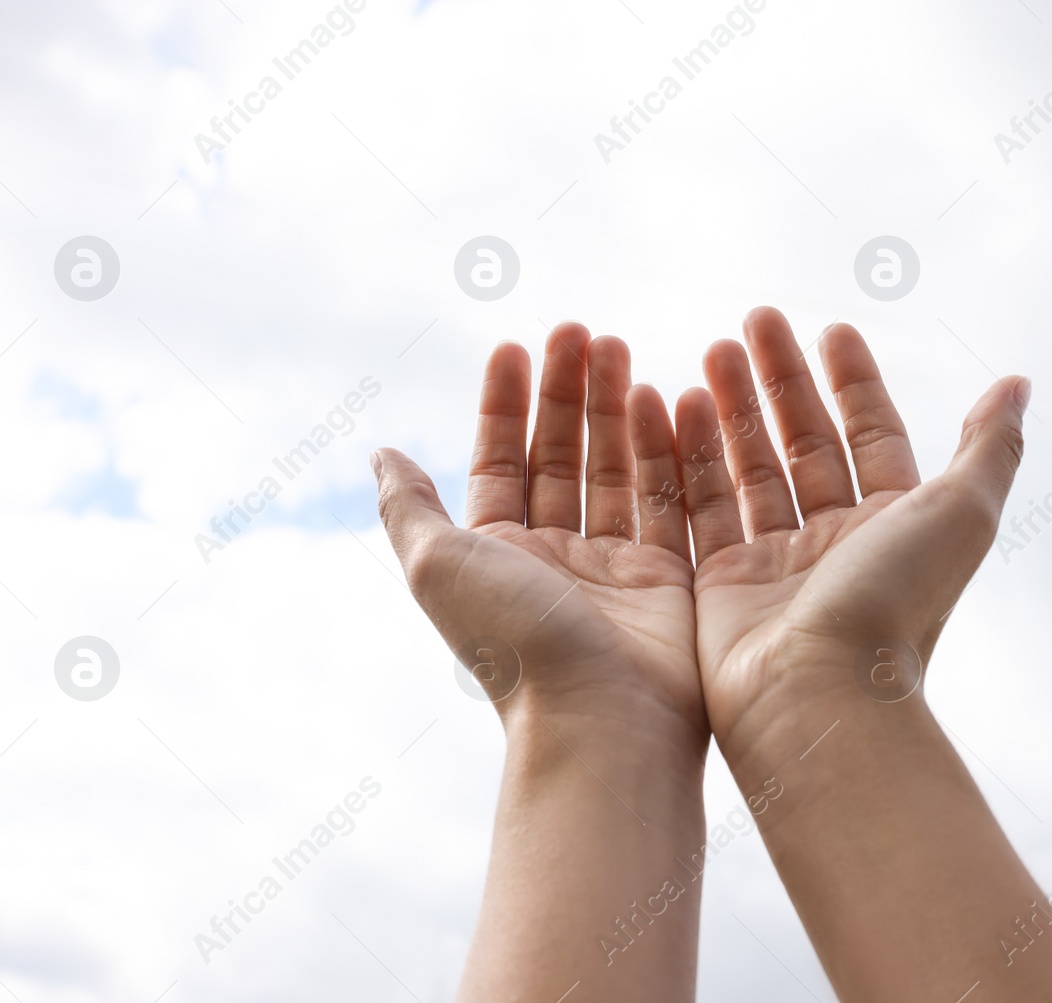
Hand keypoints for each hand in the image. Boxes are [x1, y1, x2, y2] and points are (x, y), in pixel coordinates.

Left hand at [374, 323, 704, 744]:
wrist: (601, 719)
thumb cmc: (514, 641)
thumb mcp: (439, 563)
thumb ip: (410, 505)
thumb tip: (381, 452)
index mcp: (497, 554)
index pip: (501, 461)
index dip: (504, 404)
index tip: (516, 345)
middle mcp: (553, 558)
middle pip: (560, 456)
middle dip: (568, 393)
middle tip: (583, 331)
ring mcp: (614, 568)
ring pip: (616, 469)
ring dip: (616, 409)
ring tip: (622, 350)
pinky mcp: (669, 580)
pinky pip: (671, 499)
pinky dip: (669, 449)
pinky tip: (670, 398)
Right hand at [672, 306, 1027, 763]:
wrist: (818, 697)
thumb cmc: (895, 607)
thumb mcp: (960, 514)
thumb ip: (988, 447)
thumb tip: (1017, 384)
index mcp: (894, 526)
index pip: (872, 435)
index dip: (854, 381)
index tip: (830, 328)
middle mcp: (836, 544)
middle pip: (806, 442)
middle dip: (782, 380)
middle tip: (754, 319)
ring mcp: (775, 566)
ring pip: (750, 468)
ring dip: (732, 408)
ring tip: (710, 351)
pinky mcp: (720, 587)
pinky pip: (700, 506)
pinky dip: (688, 457)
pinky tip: (673, 406)